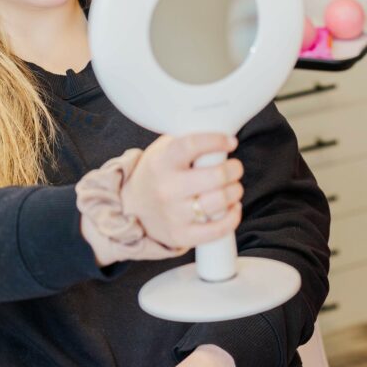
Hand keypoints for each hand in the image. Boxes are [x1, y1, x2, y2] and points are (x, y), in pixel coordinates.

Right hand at [122, 133, 243, 250]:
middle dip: (234, 169)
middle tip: (234, 167)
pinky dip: (232, 217)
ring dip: (235, 191)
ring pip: (219, 201)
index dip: (216, 141)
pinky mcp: (181, 236)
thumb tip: (218, 130)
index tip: (230, 141)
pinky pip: (217, 230)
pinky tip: (233, 207)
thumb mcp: (162, 150)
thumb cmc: (155, 174)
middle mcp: (167, 188)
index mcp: (162, 162)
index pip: (193, 145)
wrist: (131, 208)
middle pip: (216, 176)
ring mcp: (174, 214)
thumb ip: (186, 140)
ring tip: (233, 186)